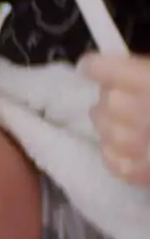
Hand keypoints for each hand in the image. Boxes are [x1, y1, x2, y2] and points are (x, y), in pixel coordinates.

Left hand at [80, 53, 149, 186]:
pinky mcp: (133, 172)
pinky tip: (138, 150)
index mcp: (148, 82)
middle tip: (134, 102)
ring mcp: (133, 146)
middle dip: (114, 99)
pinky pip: (110, 157)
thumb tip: (117, 66)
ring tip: (138, 128)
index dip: (97, 67)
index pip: (98, 68)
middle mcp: (135, 112)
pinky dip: (119, 153)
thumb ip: (141, 72)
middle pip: (102, 101)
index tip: (95, 68)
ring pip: (101, 128)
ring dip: (114, 126)